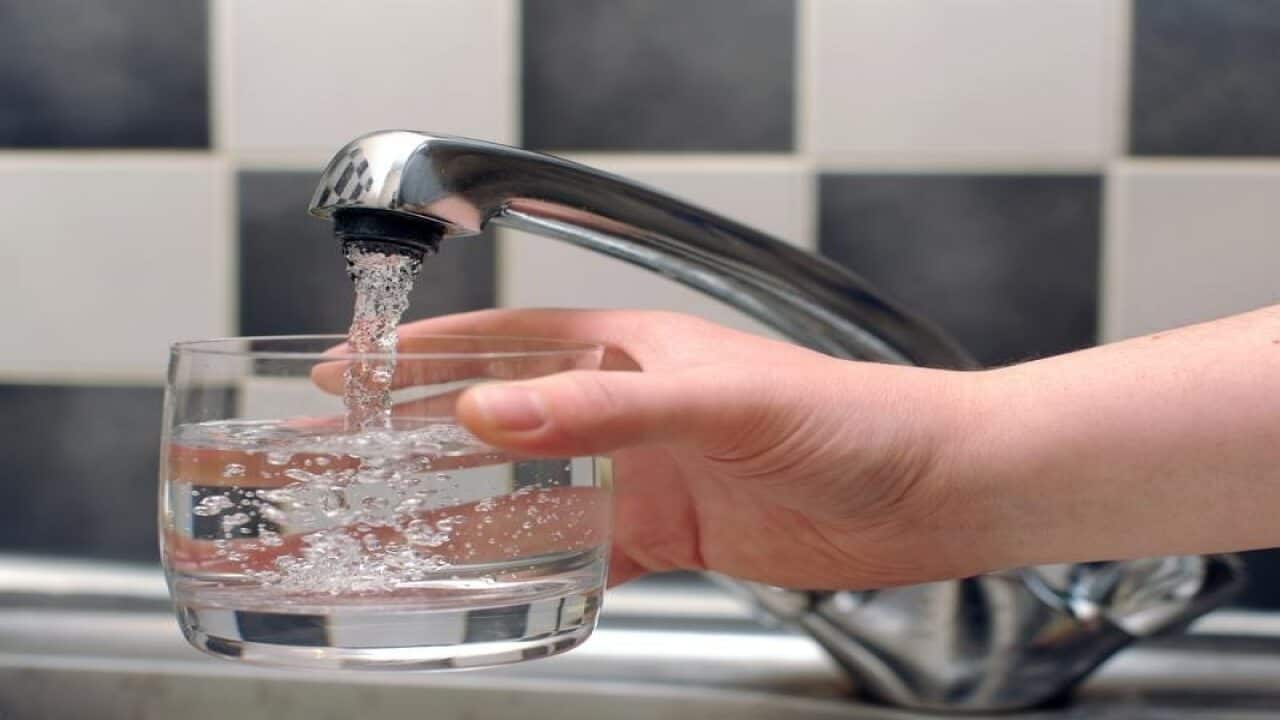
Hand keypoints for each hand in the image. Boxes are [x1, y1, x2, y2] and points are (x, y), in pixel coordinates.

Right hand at [398, 309, 985, 588]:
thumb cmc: (848, 418)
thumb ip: (605, 407)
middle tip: (341, 468)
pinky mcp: (669, 534)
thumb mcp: (719, 401)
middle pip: (498, 424)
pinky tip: (491, 594)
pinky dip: (534, 574)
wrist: (929, 490)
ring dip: (462, 516)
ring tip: (388, 540)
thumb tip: (489, 415)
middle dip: (418, 442)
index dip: (419, 358)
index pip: (501, 345)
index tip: (345, 373)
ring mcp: (643, 474)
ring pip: (528, 496)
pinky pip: (580, 555)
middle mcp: (625, 409)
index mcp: (629, 352)